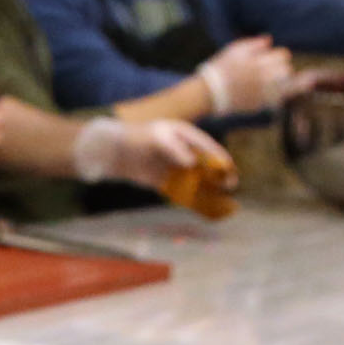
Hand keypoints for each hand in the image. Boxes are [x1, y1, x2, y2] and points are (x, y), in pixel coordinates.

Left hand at [73, 114, 233, 186]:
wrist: (113, 153)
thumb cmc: (136, 138)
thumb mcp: (156, 139)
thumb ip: (174, 149)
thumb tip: (191, 163)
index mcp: (185, 136)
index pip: (208, 147)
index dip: (220, 158)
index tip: (229, 169)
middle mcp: (183, 152)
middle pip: (206, 165)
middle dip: (218, 176)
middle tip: (229, 187)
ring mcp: (174, 167)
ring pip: (196, 179)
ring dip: (208, 190)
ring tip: (220, 201)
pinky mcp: (165, 181)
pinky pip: (181, 191)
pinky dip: (190, 199)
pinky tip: (200, 208)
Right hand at [194, 36, 297, 117]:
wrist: (208, 94)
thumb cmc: (220, 69)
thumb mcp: (233, 50)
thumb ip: (253, 44)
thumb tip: (269, 40)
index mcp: (259, 62)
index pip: (283, 55)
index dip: (277, 55)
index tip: (270, 58)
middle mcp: (264, 78)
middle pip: (286, 71)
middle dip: (281, 69)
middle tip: (270, 71)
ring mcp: (264, 93)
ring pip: (286, 87)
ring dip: (281, 83)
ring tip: (269, 82)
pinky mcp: (260, 105)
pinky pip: (276, 99)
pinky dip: (274, 95)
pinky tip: (264, 92)